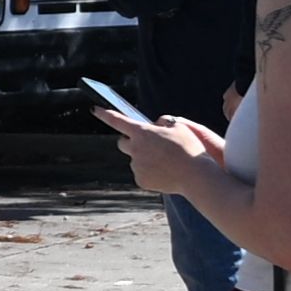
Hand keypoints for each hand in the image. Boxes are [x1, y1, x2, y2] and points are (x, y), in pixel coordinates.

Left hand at [105, 108, 227, 197]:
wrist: (195, 176)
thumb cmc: (189, 149)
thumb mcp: (179, 127)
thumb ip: (163, 122)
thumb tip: (155, 125)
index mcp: (142, 132)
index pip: (117, 120)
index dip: (105, 114)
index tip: (95, 110)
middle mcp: (134, 148)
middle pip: (123, 143)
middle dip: (131, 142)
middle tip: (146, 144)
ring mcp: (136, 165)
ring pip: (135, 160)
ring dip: (144, 159)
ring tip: (165, 162)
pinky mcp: (140, 180)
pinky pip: (141, 174)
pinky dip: (150, 173)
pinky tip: (164, 173)